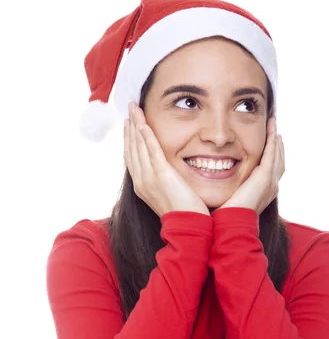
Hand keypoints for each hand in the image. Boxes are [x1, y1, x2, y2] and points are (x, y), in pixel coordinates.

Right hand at [124, 103, 209, 217]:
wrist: (187, 228)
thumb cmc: (183, 215)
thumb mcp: (169, 196)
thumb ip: (166, 182)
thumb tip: (168, 175)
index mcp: (142, 187)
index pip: (132, 158)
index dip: (130, 140)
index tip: (130, 126)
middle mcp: (141, 181)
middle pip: (131, 149)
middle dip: (130, 129)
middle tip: (130, 111)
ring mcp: (149, 178)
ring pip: (138, 146)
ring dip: (135, 125)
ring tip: (134, 110)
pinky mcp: (161, 174)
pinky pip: (150, 149)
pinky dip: (145, 133)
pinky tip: (142, 122)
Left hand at [214, 116, 284, 214]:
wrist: (230, 225)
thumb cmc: (225, 216)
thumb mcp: (229, 198)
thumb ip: (228, 188)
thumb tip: (214, 180)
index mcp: (262, 192)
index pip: (270, 169)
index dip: (270, 155)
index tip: (267, 142)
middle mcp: (270, 187)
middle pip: (278, 161)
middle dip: (276, 146)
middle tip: (274, 130)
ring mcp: (270, 182)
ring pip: (277, 156)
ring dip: (276, 141)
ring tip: (274, 126)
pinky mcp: (265, 177)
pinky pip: (272, 154)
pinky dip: (272, 141)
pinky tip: (272, 130)